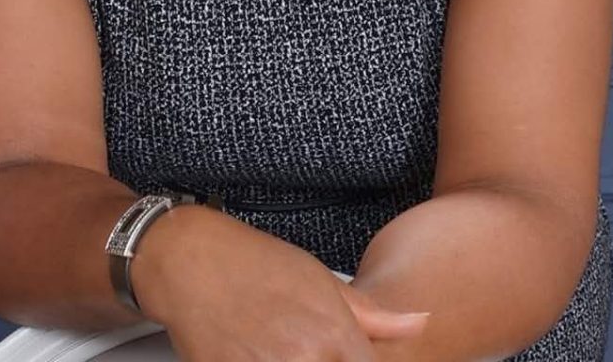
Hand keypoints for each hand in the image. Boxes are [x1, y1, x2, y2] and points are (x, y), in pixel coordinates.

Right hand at [130, 204, 430, 360]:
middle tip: (307, 349)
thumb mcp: (320, 278)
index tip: (352, 359)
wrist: (191, 261)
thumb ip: (373, 315)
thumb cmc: (256, 263)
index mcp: (334, 334)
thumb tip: (421, 323)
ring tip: (280, 345)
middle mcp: (304, 359)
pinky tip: (261, 353)